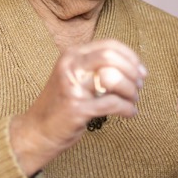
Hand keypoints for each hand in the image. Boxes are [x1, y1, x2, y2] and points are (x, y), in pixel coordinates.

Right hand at [10, 39, 146, 174]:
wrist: (36, 132)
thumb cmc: (60, 105)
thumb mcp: (75, 78)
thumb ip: (97, 69)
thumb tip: (133, 68)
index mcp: (71, 55)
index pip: (109, 45)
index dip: (130, 57)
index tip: (141, 71)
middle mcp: (70, 66)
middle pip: (111, 57)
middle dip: (132, 72)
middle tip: (139, 86)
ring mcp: (72, 87)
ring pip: (114, 78)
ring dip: (131, 91)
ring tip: (132, 101)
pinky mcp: (77, 108)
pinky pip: (113, 104)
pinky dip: (127, 109)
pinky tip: (130, 113)